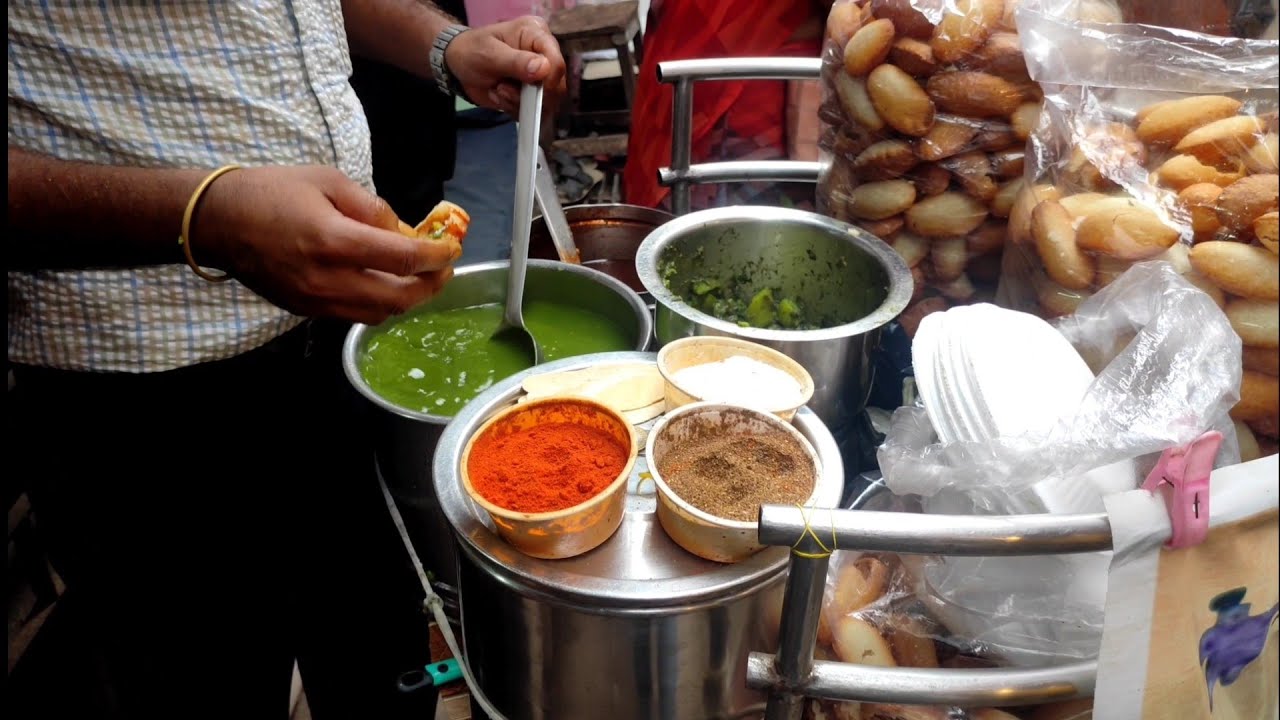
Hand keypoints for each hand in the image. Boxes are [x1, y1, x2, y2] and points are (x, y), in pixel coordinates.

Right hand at [193, 166, 458, 324]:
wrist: (216, 222)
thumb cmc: (270, 191)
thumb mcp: (327, 180)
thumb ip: (370, 206)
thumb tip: (401, 229)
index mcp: (334, 240)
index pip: (404, 258)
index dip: (436, 256)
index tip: (451, 248)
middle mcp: (328, 279)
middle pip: (399, 297)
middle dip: (430, 284)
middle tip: (442, 267)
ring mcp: (316, 300)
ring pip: (380, 314)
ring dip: (407, 298)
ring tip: (418, 277)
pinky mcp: (305, 311)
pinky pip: (355, 315)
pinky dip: (379, 303)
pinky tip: (383, 283)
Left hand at [444, 16, 566, 114]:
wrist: (457, 66)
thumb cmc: (472, 51)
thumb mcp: (490, 53)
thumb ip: (516, 61)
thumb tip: (544, 69)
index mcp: (536, 35)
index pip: (556, 61)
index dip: (548, 80)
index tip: (528, 88)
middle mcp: (543, 55)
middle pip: (556, 86)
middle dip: (529, 95)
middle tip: (502, 89)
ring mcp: (538, 77)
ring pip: (545, 103)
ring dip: (518, 103)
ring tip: (497, 91)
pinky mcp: (531, 94)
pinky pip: (532, 112)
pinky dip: (514, 109)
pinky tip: (498, 97)